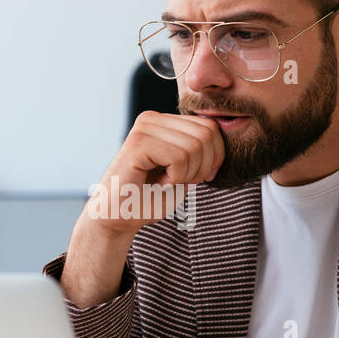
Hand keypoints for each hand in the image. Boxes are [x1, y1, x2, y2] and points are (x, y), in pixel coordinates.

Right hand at [85, 111, 224, 239]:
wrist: (117, 219)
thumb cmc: (148, 198)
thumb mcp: (184, 174)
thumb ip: (201, 155)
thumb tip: (222, 141)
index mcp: (164, 122)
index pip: (210, 127)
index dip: (215, 157)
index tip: (197, 178)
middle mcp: (153, 119)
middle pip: (207, 134)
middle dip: (203, 166)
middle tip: (180, 182)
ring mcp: (144, 128)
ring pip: (195, 146)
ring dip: (187, 174)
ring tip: (166, 183)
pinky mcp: (138, 143)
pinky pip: (179, 157)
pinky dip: (176, 177)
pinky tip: (158, 183)